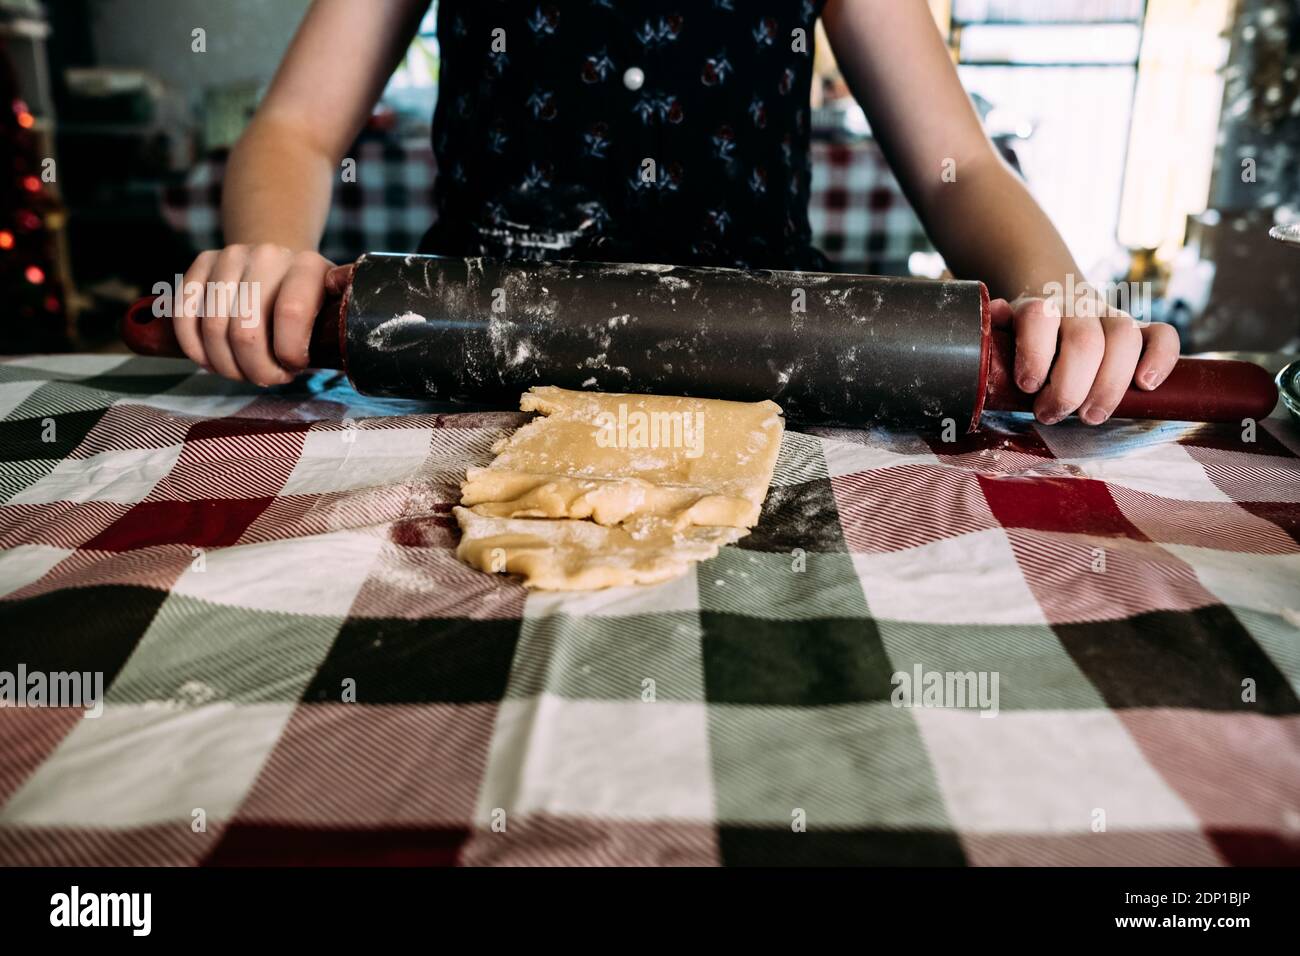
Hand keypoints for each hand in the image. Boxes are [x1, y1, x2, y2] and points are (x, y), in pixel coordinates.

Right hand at [173, 245, 335, 385]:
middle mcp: (268, 255)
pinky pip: (184, 315)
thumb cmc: (307, 300)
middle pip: (246, 330)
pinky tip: (211, 362)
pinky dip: (194, 348)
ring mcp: (230, 256)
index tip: (293, 367)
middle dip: (255, 369)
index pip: (291, 314)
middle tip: (266, 378)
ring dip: (226, 365)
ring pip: (213, 328)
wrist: (277, 262)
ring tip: (243, 372)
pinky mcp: (200, 263)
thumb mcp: (332, 309)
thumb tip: (343, 346)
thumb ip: (336, 325)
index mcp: (308, 266)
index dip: (288, 354)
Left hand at [989, 296, 1180, 425]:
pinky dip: (1160, 359)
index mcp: (1041, 308)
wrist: (1057, 305)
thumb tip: (995, 315)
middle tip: (1051, 414)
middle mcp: (1079, 308)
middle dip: (1069, 389)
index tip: (1028, 386)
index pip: (1039, 316)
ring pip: (1124, 338)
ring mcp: (1113, 317)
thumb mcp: (1005, 334)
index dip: (1034, 354)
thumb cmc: (1027, 338)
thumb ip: (996, 328)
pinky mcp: (1142, 331)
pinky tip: (1144, 387)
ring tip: (1090, 416)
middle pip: (1085, 341)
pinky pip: (1163, 335)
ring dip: (1108, 386)